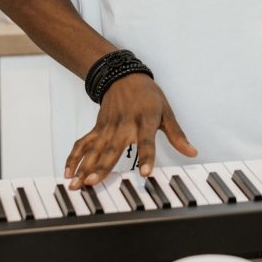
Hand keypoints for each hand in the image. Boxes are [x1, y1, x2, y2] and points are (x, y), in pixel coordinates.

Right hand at [64, 72, 197, 188]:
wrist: (124, 77)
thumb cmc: (148, 96)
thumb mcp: (166, 112)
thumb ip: (177, 135)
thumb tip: (192, 152)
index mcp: (145, 120)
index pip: (147, 141)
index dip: (147, 157)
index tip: (145, 173)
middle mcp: (124, 125)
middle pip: (113, 148)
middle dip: (103, 166)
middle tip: (94, 182)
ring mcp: (108, 127)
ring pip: (95, 149)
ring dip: (84, 167)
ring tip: (78, 184)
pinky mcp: (97, 128)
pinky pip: (84, 143)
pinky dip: (74, 157)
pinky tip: (69, 172)